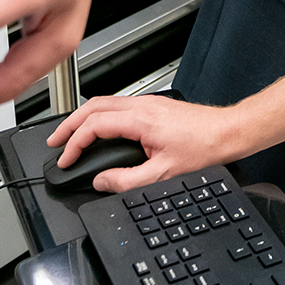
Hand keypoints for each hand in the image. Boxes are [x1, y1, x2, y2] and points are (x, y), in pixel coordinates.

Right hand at [47, 94, 245, 192]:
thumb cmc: (204, 148)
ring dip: (84, 118)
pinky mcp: (154, 106)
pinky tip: (99, 129)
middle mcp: (141, 105)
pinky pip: (118, 105)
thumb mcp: (163, 174)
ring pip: (104, 102)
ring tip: (71, 136)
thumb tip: (102, 182)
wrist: (229, 132)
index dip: (74, 143)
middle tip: (55, 142)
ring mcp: (148, 102)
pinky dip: (100, 116)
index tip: (65, 159)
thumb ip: (127, 180)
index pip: (93, 126)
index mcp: (140, 119)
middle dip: (69, 125)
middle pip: (92, 107)